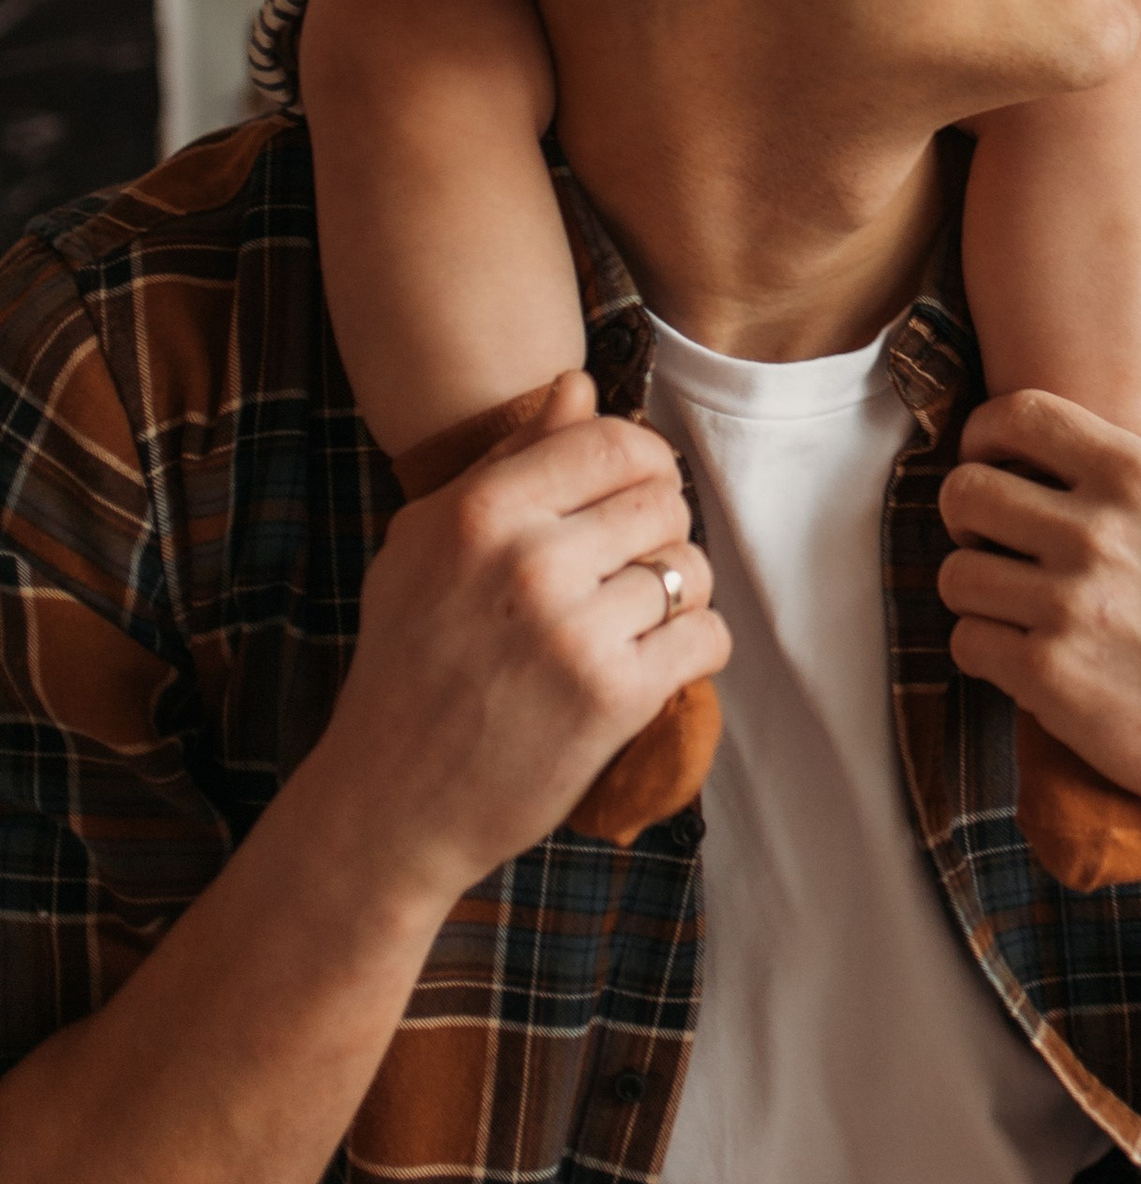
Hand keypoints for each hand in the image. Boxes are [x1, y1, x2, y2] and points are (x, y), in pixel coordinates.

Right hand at [317, 373, 728, 905]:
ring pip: (692, 568)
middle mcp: (529, 562)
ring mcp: (574, 632)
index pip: (613, 441)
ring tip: (629, 622)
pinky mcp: (615, 698)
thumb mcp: (427, 545)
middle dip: (659, 531)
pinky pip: (707, 634)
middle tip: (624, 571)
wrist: (390, 800)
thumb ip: (507, 461)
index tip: (633, 494)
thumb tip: (579, 384)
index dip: (642, 462)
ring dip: (677, 594)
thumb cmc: (409, 662)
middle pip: (663, 501)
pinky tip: (652, 663)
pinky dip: (695, 648)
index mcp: (479, 512)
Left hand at [937, 363, 1140, 844]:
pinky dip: (986, 650)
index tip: (992, 459)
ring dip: (976, 588)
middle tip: (996, 540)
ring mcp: (1070, 607)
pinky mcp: (1050, 679)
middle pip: (965, 491)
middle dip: (969, 514)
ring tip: (1016, 604)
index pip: (1018, 415)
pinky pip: (967, 643)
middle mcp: (1100, 532)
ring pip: (956, 572)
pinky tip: (1027, 655)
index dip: (987, 434)